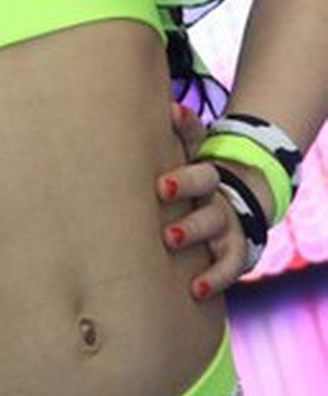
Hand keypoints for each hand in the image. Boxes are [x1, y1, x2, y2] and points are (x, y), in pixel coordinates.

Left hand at [156, 102, 268, 298]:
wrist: (234, 206)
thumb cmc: (192, 180)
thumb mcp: (186, 155)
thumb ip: (178, 133)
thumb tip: (168, 106)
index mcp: (202, 168)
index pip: (196, 149)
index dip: (184, 143)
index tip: (166, 146)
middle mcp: (217, 193)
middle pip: (206, 184)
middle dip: (184, 185)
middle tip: (160, 190)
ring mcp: (228, 222)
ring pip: (215, 224)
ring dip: (193, 231)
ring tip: (167, 239)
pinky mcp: (235, 252)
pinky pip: (228, 266)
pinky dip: (214, 278)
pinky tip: (194, 289)